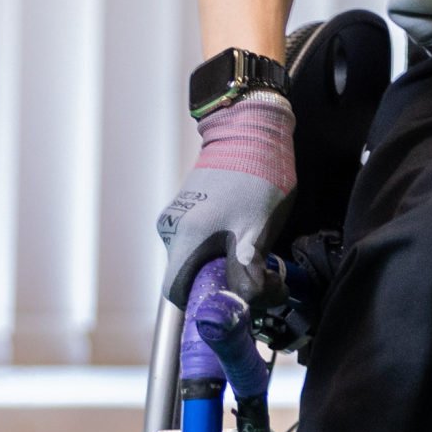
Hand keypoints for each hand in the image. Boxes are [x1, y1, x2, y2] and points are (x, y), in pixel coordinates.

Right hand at [155, 91, 294, 298]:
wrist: (251, 128)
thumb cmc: (257, 176)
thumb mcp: (259, 230)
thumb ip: (249, 272)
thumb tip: (248, 301)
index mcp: (185, 237)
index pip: (176, 292)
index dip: (200, 304)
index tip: (228, 303)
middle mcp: (172, 229)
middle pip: (189, 275)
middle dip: (221, 282)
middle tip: (254, 273)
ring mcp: (178, 216)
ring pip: (196, 257)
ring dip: (223, 262)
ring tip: (253, 246)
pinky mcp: (188, 206)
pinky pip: (200, 239)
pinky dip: (220, 245)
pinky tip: (244, 230)